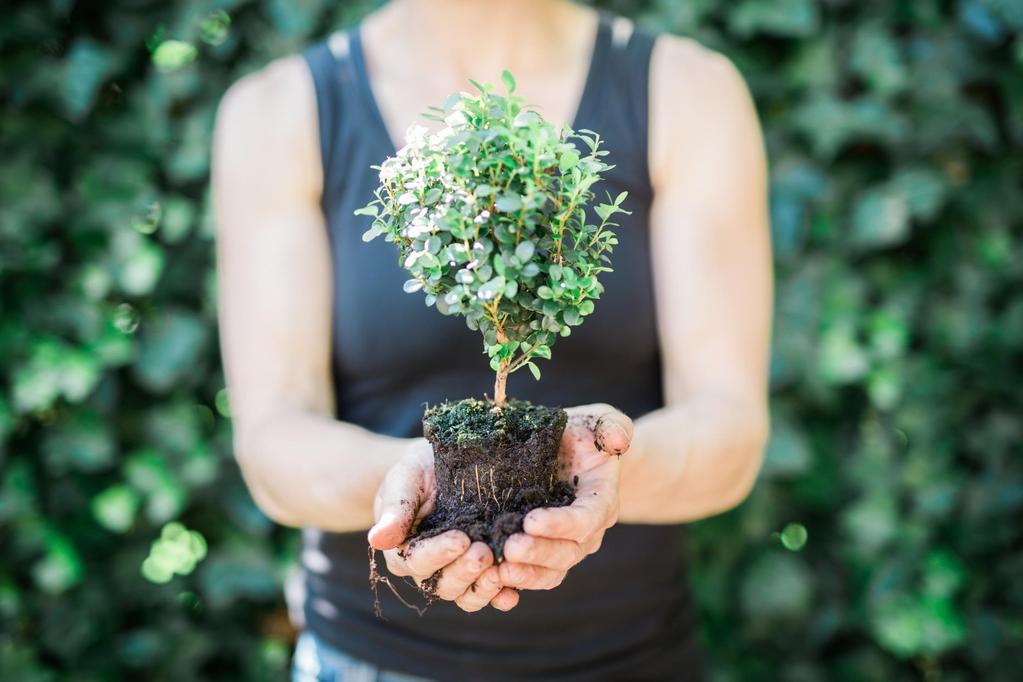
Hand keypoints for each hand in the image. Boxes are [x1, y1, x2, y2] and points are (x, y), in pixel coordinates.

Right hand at [367, 438, 519, 611]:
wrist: (442, 467)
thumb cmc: (419, 471)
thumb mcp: (405, 478)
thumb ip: (395, 508)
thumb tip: (376, 540)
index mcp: (404, 549)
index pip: (417, 560)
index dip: (438, 554)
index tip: (460, 539)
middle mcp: (430, 568)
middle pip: (443, 584)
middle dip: (464, 570)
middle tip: (484, 552)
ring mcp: (457, 571)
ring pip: (466, 594)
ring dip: (483, 588)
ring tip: (501, 572)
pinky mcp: (482, 571)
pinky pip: (489, 592)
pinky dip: (500, 596)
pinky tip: (512, 593)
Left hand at [499, 403, 632, 590]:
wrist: (570, 454)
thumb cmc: (584, 435)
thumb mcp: (600, 421)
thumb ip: (613, 425)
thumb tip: (618, 440)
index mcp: (601, 501)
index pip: (586, 519)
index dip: (561, 524)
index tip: (531, 521)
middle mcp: (586, 531)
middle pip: (567, 552)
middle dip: (538, 553)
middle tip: (508, 549)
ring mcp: (564, 545)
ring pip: (551, 572)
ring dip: (525, 574)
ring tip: (497, 570)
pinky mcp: (541, 552)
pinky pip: (533, 575)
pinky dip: (514, 582)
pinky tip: (490, 579)